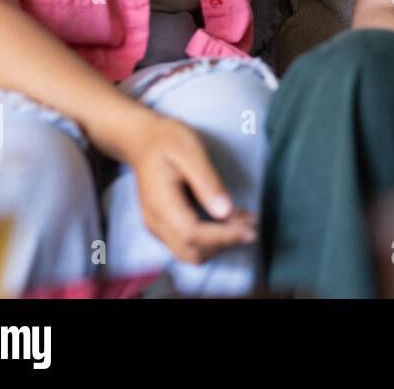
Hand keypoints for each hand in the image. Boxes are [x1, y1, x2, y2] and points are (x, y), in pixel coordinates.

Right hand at [119, 112, 255, 264]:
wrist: (142, 140)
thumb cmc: (167, 140)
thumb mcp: (189, 150)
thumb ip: (207, 181)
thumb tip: (225, 211)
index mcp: (161, 203)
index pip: (192, 235)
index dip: (223, 236)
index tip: (250, 227)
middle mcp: (155, 222)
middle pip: (192, 251)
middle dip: (224, 243)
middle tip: (252, 223)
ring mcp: (157, 227)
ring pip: (190, 253)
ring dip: (219, 244)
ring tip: (244, 220)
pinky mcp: (163, 227)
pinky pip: (187, 245)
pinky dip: (210, 240)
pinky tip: (229, 220)